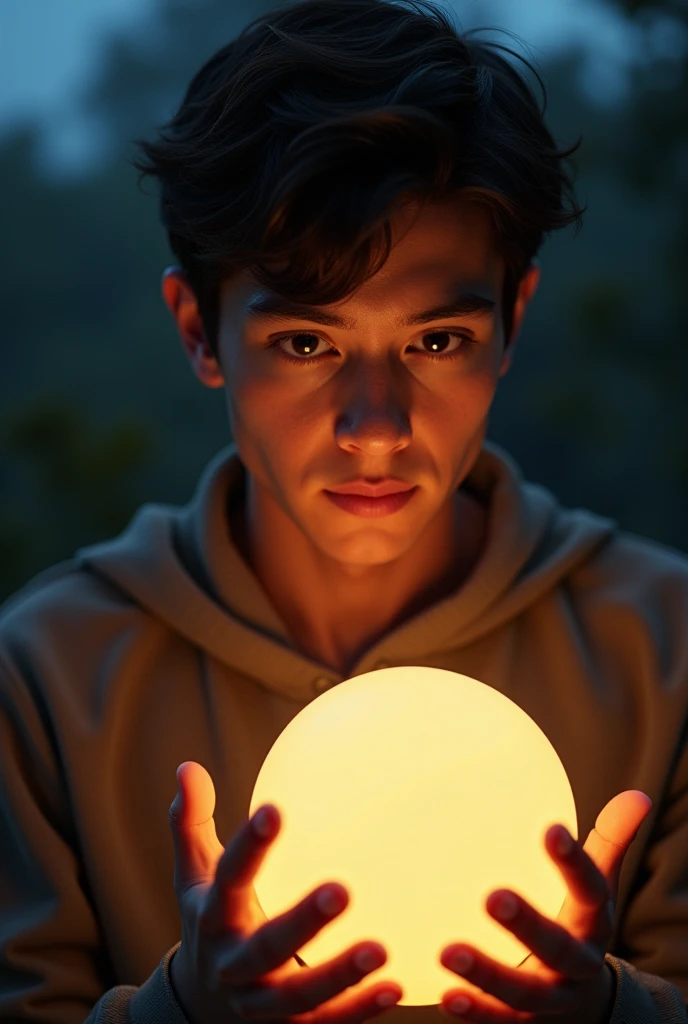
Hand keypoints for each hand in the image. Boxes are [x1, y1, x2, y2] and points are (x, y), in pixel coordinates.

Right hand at [168, 760, 402, 1023]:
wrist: (197, 1004)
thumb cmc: (209, 917)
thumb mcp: (193, 873)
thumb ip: (191, 822)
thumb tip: (187, 766)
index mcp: (212, 916)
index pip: (228, 878)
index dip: (248, 846)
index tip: (274, 811)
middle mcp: (232, 964)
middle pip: (265, 948)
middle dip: (302, 923)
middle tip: (342, 890)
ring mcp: (259, 1002)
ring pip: (297, 997)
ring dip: (338, 976)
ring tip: (380, 949)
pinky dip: (358, 1011)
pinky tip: (396, 986)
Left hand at [439, 789, 652, 1022]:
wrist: (585, 996)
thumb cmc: (581, 920)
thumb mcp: (600, 884)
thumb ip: (611, 840)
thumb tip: (638, 794)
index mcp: (594, 922)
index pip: (591, 890)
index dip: (574, 861)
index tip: (550, 829)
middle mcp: (576, 964)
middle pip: (558, 949)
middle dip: (527, 926)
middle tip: (492, 897)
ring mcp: (551, 997)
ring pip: (524, 994)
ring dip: (487, 974)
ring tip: (448, 951)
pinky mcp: (523, 1023)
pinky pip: (499, 1021)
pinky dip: (474, 1011)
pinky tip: (445, 995)